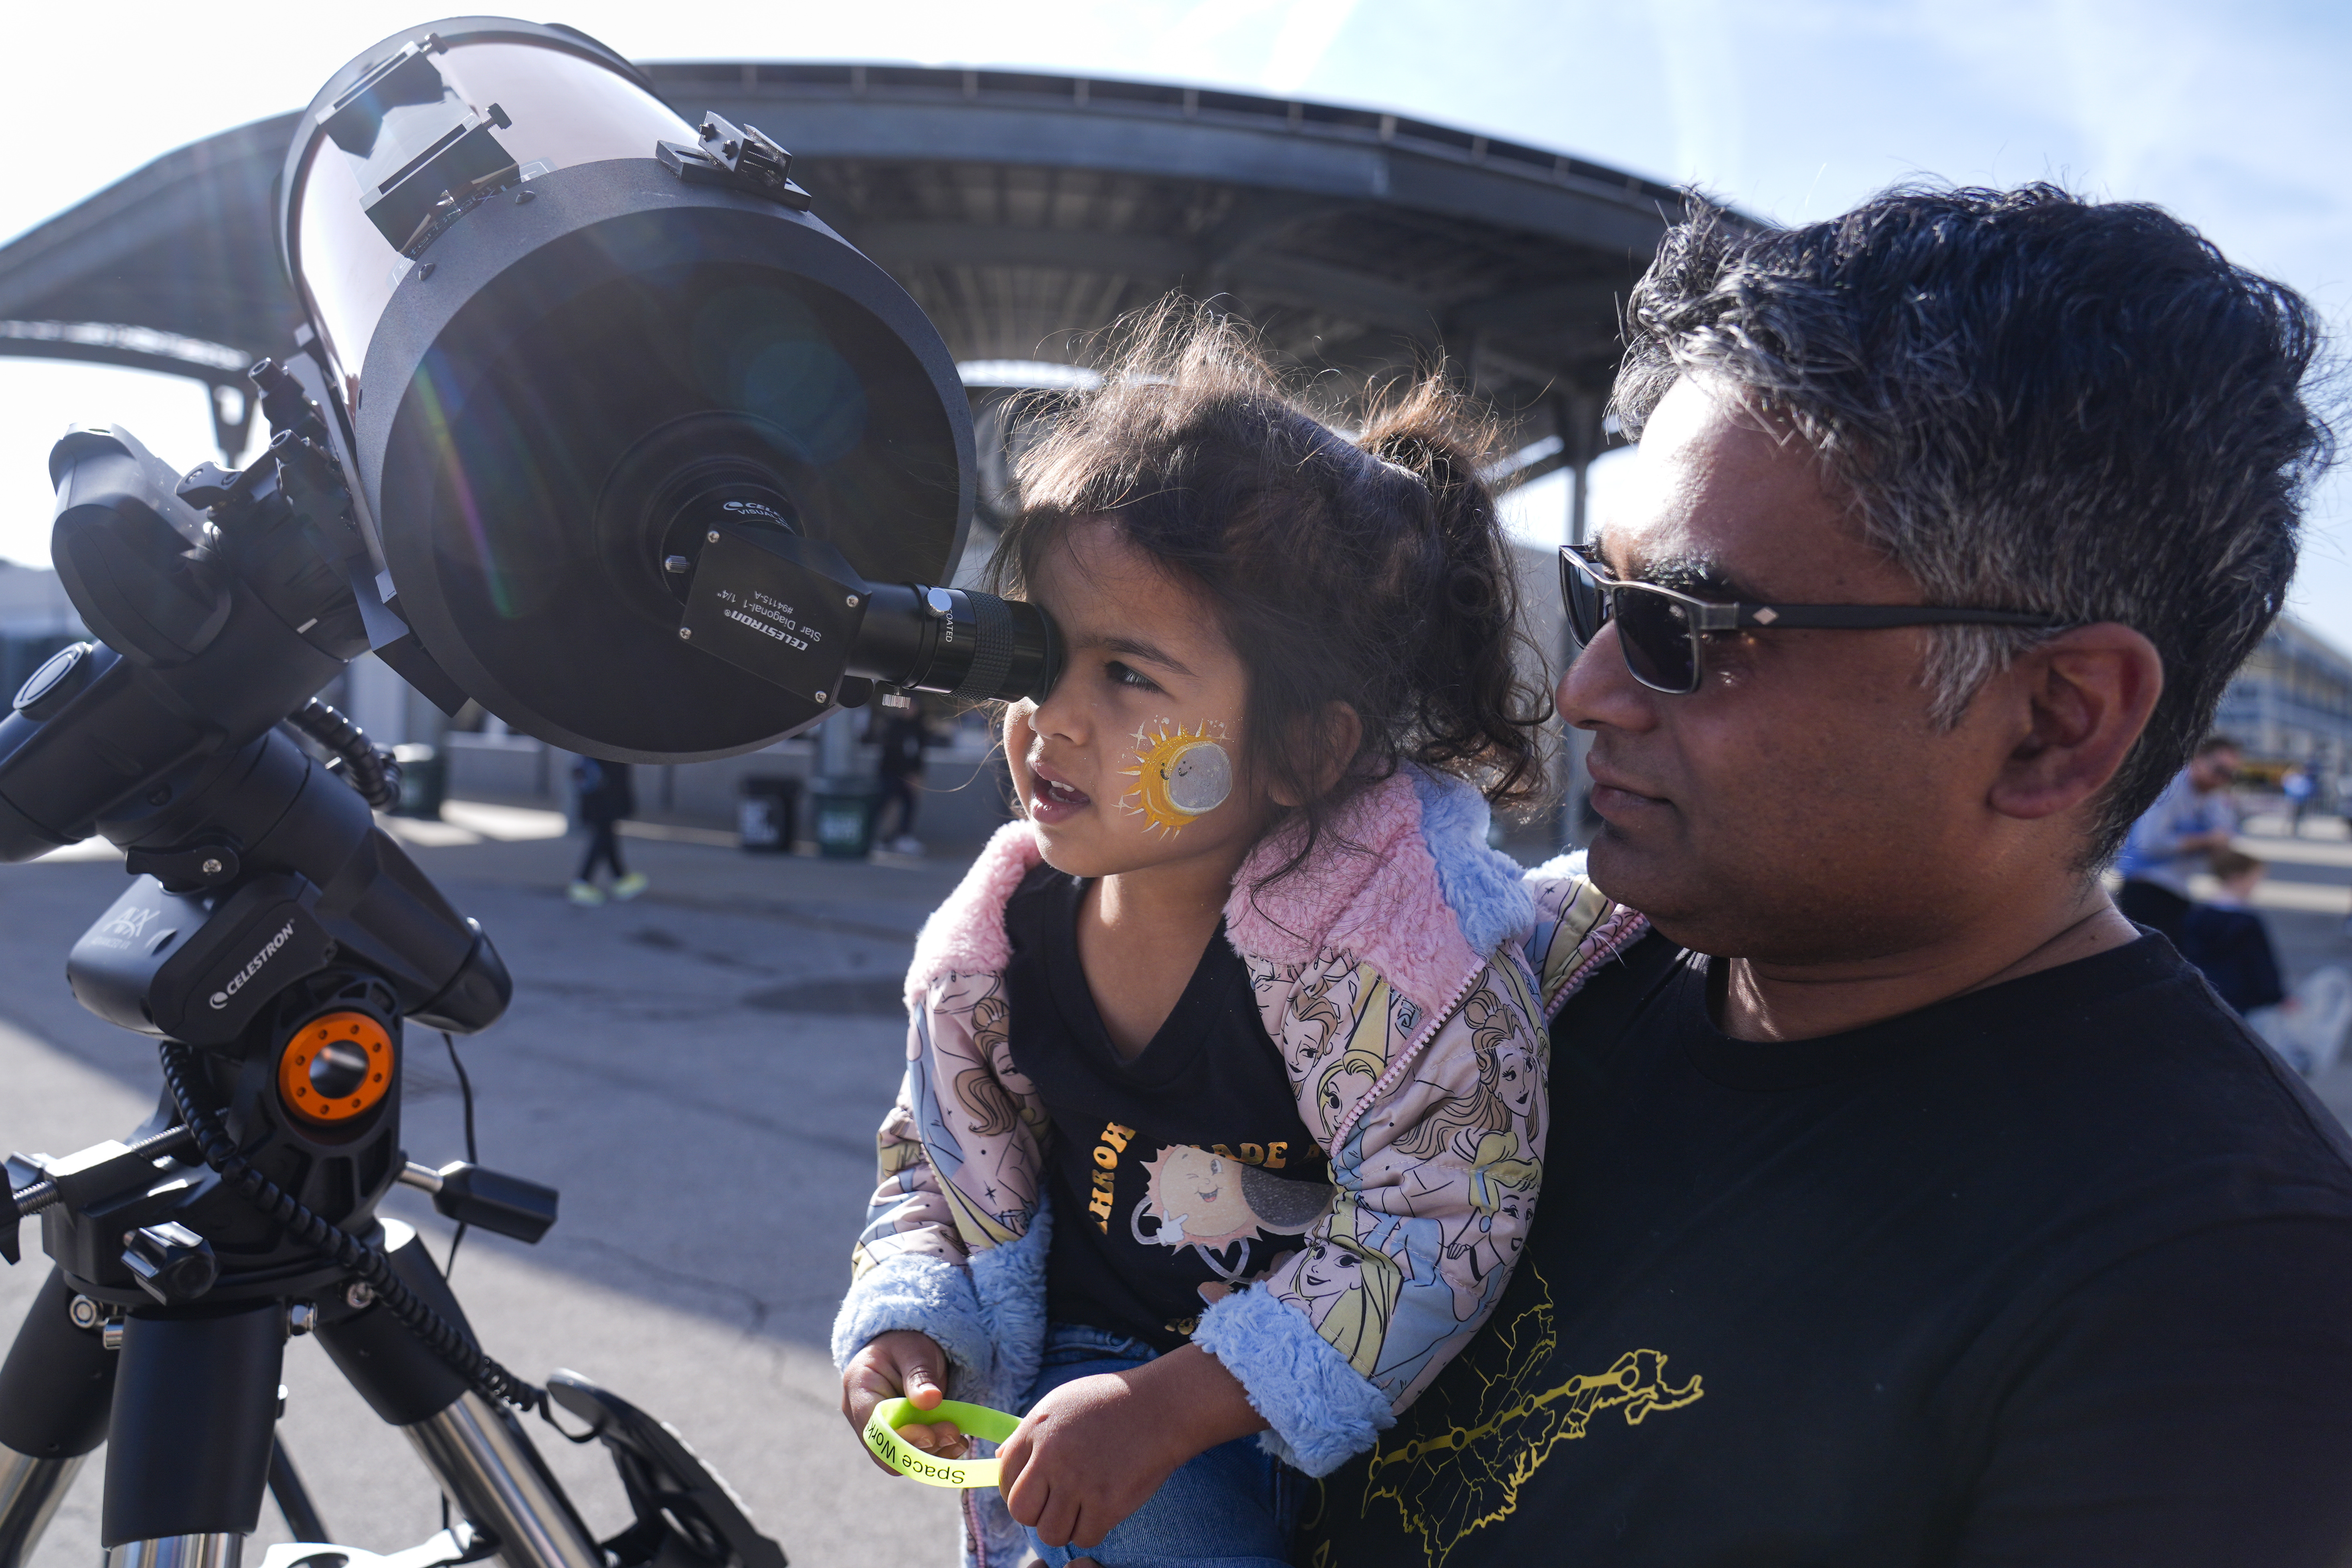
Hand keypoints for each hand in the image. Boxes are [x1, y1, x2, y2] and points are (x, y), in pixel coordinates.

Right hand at [840, 1330, 964, 1473]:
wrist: (906, 1346)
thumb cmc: (907, 1343)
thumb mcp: (915, 1351)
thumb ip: (920, 1375)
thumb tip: (931, 1400)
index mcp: (858, 1389)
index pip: (873, 1428)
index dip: (902, 1438)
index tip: (932, 1434)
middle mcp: (861, 1415)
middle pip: (885, 1449)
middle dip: (921, 1448)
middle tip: (953, 1434)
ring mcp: (877, 1428)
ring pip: (900, 1457)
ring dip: (932, 1453)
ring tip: (959, 1440)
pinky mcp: (896, 1435)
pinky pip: (912, 1454)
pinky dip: (935, 1452)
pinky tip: (957, 1443)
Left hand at [997, 1345, 1266, 1549]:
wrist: (1161, 1405)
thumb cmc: (1110, 1401)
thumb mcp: (1060, 1402)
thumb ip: (1028, 1432)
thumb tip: (999, 1460)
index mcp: (1036, 1430)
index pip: (1005, 1478)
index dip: (1018, 1489)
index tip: (1036, 1490)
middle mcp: (1052, 1458)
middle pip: (1021, 1512)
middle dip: (1035, 1514)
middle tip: (1055, 1503)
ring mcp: (1079, 1483)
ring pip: (1051, 1533)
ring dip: (1064, 1526)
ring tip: (1080, 1507)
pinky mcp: (1108, 1503)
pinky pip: (1085, 1537)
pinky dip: (1092, 1530)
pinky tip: (1103, 1509)